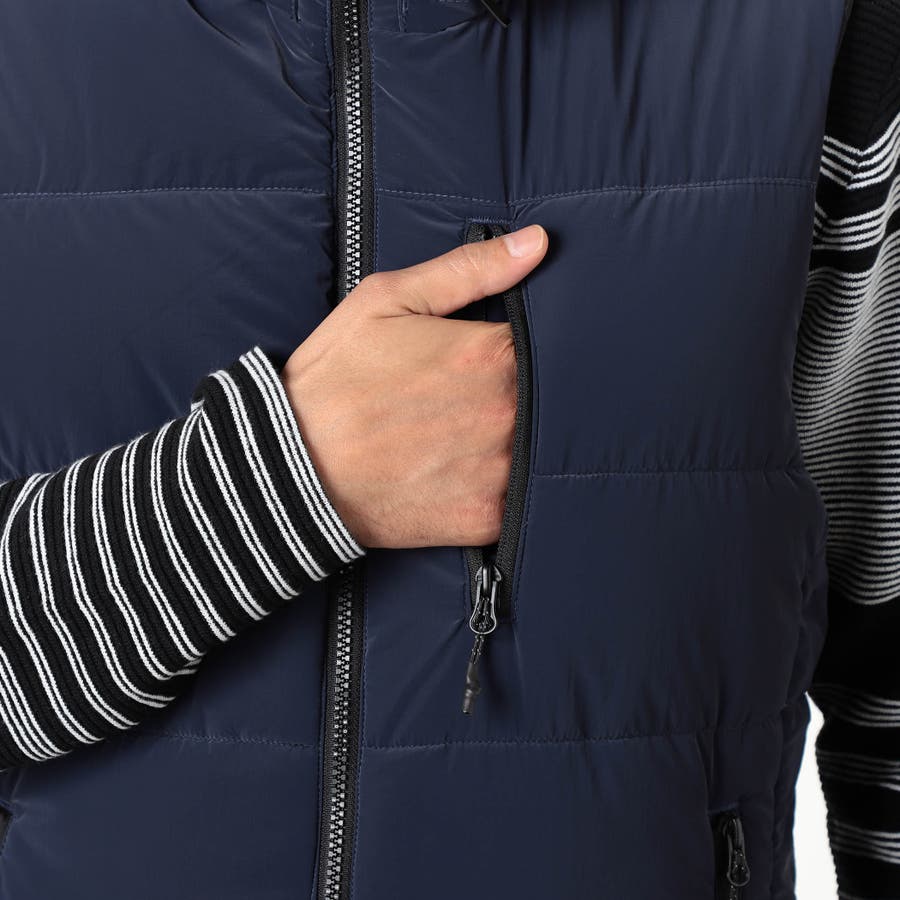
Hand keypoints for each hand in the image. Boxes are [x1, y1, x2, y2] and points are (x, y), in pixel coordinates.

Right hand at [281, 224, 548, 548]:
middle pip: (550, 395)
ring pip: (539, 446)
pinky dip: (504, 485)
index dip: (528, 346)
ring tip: (470, 435)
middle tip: (478, 397)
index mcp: (488, 355)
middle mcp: (505, 414)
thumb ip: (467, 270)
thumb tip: (537, 243)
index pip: (550, 342)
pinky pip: (520, 498)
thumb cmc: (333, 380)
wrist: (291, 470)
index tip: (502, 355)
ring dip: (519, 438)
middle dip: (526, 391)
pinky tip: (469, 473)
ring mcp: (499, 470)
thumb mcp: (386, 302)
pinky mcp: (487, 519)